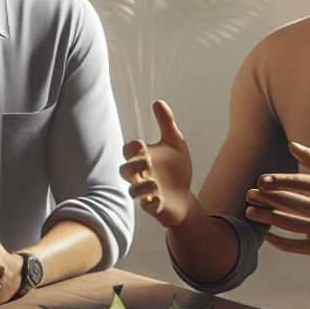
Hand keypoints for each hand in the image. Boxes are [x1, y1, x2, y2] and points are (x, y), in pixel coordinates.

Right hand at [120, 100, 192, 226]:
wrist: (185, 195)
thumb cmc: (176, 168)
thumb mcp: (175, 143)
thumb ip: (166, 123)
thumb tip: (157, 101)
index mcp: (142, 159)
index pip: (128, 151)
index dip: (131, 149)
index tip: (142, 145)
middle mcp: (140, 176)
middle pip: (124, 171)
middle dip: (133, 167)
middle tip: (148, 162)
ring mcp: (146, 193)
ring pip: (133, 191)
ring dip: (142, 187)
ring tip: (156, 183)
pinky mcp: (155, 206)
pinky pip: (149, 207)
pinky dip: (152, 203)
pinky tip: (161, 198)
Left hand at [245, 142, 309, 260]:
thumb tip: (290, 144)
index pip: (299, 182)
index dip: (277, 181)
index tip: (260, 181)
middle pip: (290, 202)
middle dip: (266, 198)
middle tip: (247, 195)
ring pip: (290, 223)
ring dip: (266, 218)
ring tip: (250, 212)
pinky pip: (296, 246)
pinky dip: (279, 240)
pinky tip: (266, 234)